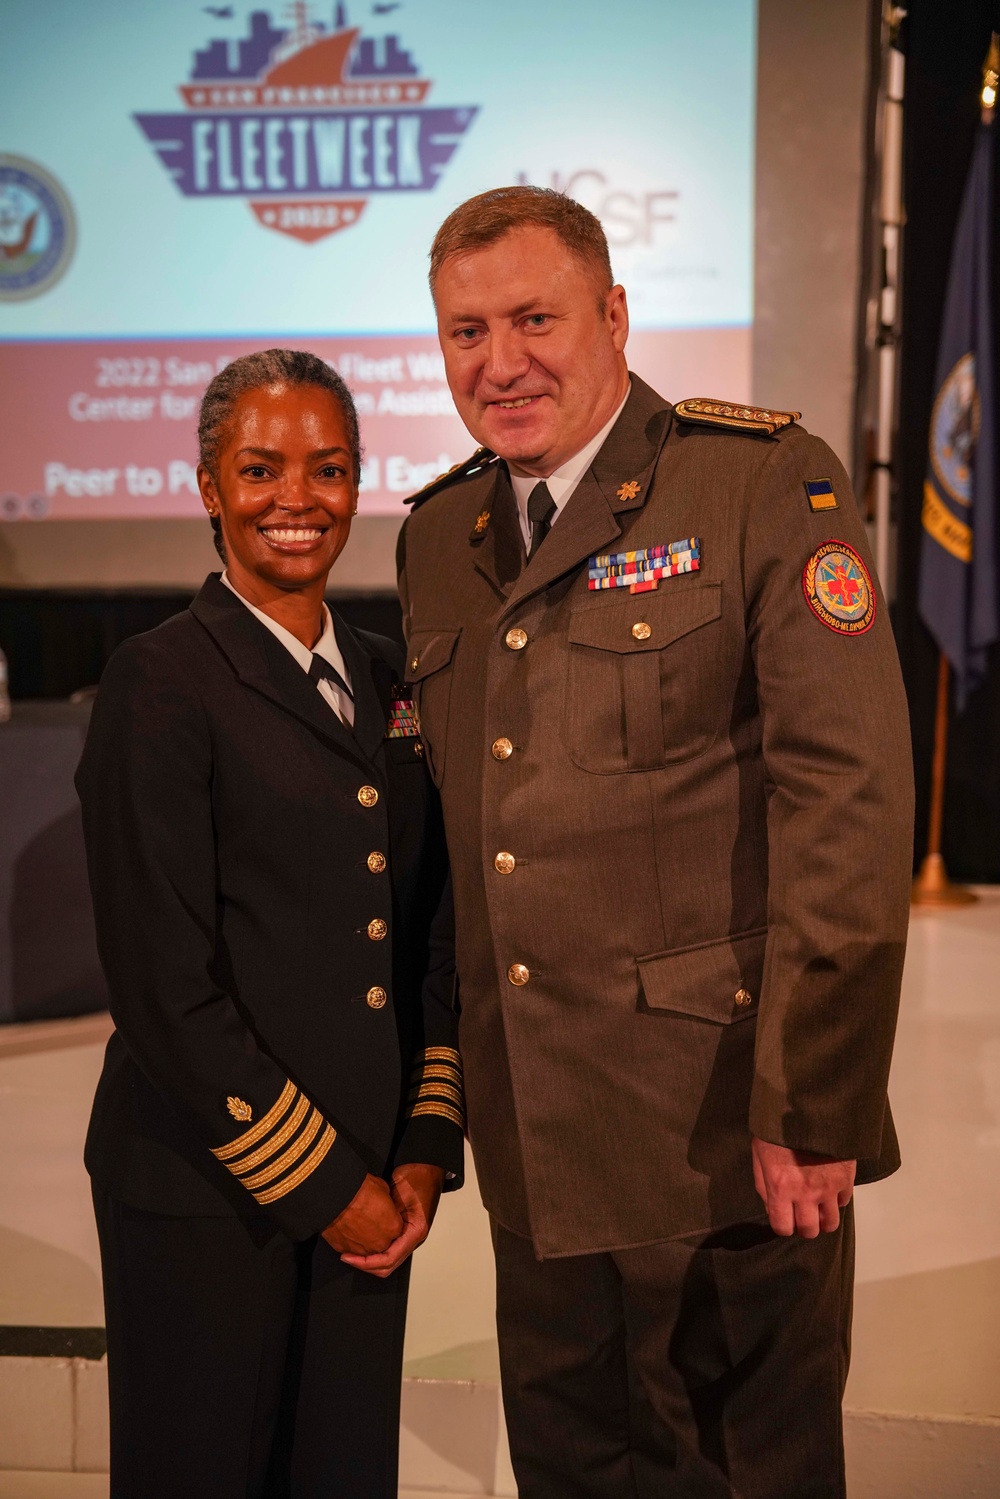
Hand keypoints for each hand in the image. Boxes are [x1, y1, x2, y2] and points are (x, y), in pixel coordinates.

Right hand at [321, 1173, 402, 1255]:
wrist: (336, 1196)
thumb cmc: (360, 1191)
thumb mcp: (383, 1189)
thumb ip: (387, 1203)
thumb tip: (383, 1203)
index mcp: (393, 1228)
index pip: (395, 1227)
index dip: (387, 1218)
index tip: (381, 1212)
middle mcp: (380, 1243)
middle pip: (381, 1240)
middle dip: (376, 1230)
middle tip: (367, 1216)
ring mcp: (362, 1249)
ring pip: (365, 1246)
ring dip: (362, 1237)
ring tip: (354, 1221)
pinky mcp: (344, 1249)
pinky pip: (349, 1247)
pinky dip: (348, 1239)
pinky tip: (345, 1226)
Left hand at [339, 1162, 444, 1278]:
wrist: (426, 1166)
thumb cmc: (416, 1177)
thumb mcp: (398, 1195)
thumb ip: (386, 1217)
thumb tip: (366, 1235)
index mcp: (415, 1232)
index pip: (389, 1259)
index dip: (367, 1262)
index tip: (348, 1257)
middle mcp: (414, 1239)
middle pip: (388, 1266)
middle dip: (366, 1265)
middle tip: (346, 1257)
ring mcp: (409, 1236)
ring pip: (388, 1260)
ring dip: (370, 1260)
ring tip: (351, 1252)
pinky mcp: (404, 1231)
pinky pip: (388, 1249)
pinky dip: (374, 1251)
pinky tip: (361, 1243)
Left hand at [751, 1137, 855, 1238]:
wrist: (807, 1106)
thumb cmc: (777, 1128)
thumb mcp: (759, 1153)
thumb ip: (763, 1184)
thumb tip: (771, 1207)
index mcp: (780, 1187)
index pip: (783, 1227)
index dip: (783, 1226)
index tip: (784, 1218)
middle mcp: (805, 1193)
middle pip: (810, 1230)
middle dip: (804, 1227)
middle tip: (803, 1216)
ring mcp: (828, 1187)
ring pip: (831, 1223)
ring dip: (824, 1219)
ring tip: (819, 1209)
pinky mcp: (846, 1178)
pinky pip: (844, 1202)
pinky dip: (837, 1199)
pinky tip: (830, 1188)